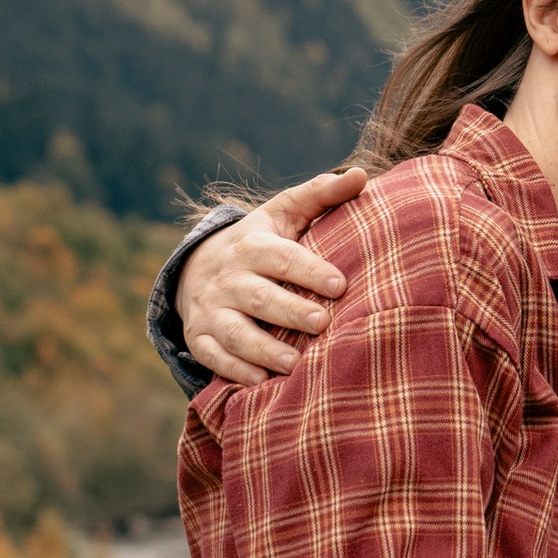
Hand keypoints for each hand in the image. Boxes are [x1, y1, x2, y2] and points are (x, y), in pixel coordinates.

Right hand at [179, 171, 364, 385]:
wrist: (197, 267)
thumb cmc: (260, 241)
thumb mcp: (284, 212)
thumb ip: (321, 194)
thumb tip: (360, 174)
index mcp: (252, 245)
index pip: (282, 257)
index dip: (310, 271)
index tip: (340, 286)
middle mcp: (228, 278)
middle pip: (259, 296)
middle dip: (289, 311)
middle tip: (322, 324)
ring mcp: (211, 310)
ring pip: (234, 331)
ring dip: (263, 349)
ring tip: (295, 365)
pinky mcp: (200, 337)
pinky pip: (213, 357)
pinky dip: (235, 371)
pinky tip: (261, 383)